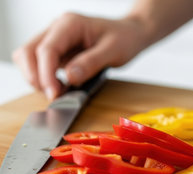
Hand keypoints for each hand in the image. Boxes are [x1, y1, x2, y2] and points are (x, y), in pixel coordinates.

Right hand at [12, 12, 149, 99]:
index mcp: (70, 24)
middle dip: (35, 77)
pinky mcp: (57, 51)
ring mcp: (55, 40)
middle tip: (54, 96)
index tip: (54, 94)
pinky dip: (45, 79)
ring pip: (28, 59)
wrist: (130, 34)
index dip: (46, 74)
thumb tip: (70, 77)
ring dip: (37, 78)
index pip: (47, 49)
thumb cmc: (125, 38)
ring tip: (59, 92)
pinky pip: (40, 65)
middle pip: (28, 52)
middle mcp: (57, 29)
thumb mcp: (114, 51)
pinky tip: (61, 88)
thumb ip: (91, 63)